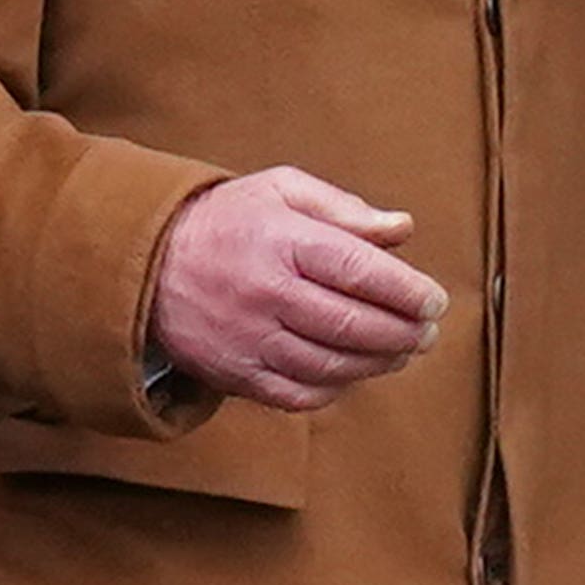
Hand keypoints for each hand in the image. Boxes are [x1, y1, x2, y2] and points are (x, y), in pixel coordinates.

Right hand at [148, 166, 447, 411]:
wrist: (148, 263)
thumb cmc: (228, 220)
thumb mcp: (282, 190)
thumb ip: (345, 208)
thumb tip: (402, 230)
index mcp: (283, 240)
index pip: (358, 269)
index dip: (406, 290)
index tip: (435, 301)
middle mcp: (266, 292)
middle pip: (351, 323)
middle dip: (403, 332)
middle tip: (430, 332)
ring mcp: (249, 338)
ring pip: (330, 364)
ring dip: (378, 363)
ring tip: (404, 352)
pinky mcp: (236, 374)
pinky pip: (298, 394)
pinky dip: (336, 389)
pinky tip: (356, 373)